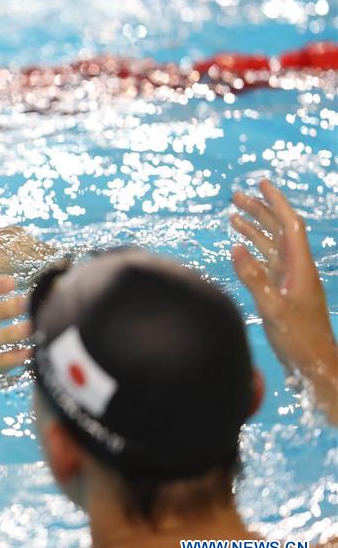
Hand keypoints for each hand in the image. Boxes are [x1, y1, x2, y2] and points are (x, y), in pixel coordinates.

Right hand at [231, 180, 336, 421]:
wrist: (314, 362)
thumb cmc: (297, 338)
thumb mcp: (272, 307)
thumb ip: (254, 276)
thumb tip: (236, 246)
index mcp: (300, 266)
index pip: (289, 225)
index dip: (276, 203)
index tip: (261, 184)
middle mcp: (296, 268)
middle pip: (279, 230)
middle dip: (260, 210)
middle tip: (237, 196)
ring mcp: (290, 279)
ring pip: (272, 245)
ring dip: (255, 228)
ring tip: (234, 215)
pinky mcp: (283, 290)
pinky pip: (267, 261)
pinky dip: (254, 249)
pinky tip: (241, 246)